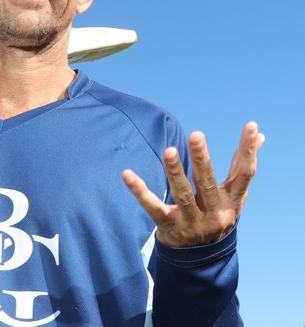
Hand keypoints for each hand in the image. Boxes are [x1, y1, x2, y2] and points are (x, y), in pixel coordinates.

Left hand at [122, 122, 264, 247]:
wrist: (201, 260)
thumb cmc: (217, 215)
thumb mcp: (233, 195)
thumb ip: (240, 165)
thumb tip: (259, 134)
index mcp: (232, 201)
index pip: (244, 174)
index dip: (248, 150)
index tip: (251, 126)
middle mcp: (214, 213)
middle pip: (208, 183)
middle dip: (202, 159)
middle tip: (196, 135)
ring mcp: (191, 221)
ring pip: (182, 194)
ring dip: (175, 172)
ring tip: (169, 151)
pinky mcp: (169, 226)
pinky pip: (152, 207)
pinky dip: (139, 191)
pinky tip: (127, 174)